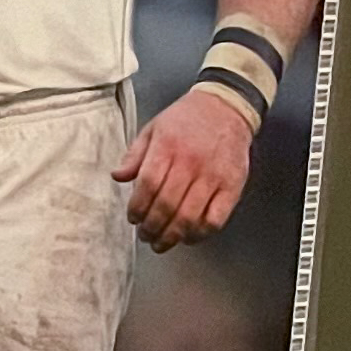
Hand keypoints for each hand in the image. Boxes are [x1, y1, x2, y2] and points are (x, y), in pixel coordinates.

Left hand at [113, 86, 252, 250]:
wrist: (226, 107)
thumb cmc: (185, 120)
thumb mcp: (153, 129)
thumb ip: (134, 155)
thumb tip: (117, 177)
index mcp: (167, 148)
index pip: (148, 185)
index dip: (138, 207)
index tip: (133, 218)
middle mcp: (190, 163)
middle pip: (167, 205)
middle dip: (152, 227)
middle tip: (145, 236)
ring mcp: (214, 176)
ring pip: (190, 216)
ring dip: (173, 235)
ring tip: (161, 243)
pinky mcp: (233, 185)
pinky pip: (216, 218)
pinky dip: (201, 233)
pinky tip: (189, 237)